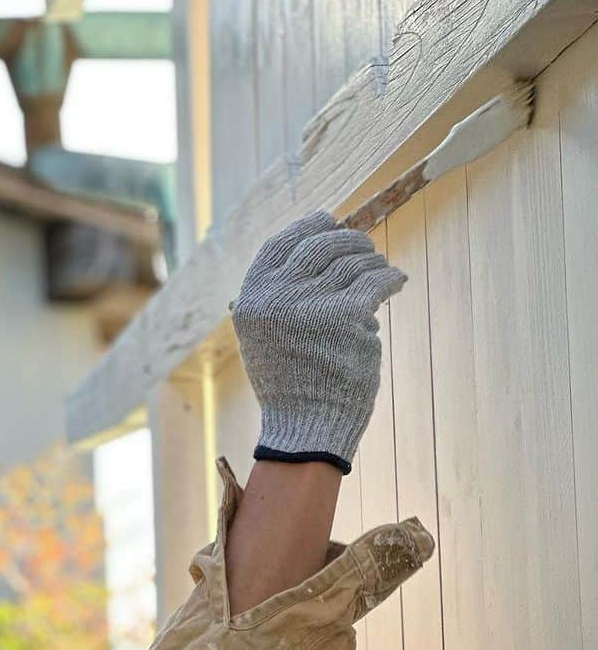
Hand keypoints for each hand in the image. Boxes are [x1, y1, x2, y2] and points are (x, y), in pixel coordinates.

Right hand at [228, 208, 407, 474]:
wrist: (305, 427)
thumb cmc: (290, 383)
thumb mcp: (264, 337)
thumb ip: (275, 297)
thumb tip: (308, 248)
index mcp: (252, 299)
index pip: (281, 244)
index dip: (307, 227)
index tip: (329, 222)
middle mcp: (277, 296)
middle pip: (321, 243)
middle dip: (349, 241)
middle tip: (364, 250)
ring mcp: (312, 303)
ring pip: (354, 260)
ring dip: (372, 264)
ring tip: (378, 275)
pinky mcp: (346, 315)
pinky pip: (377, 279)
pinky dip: (391, 279)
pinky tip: (397, 283)